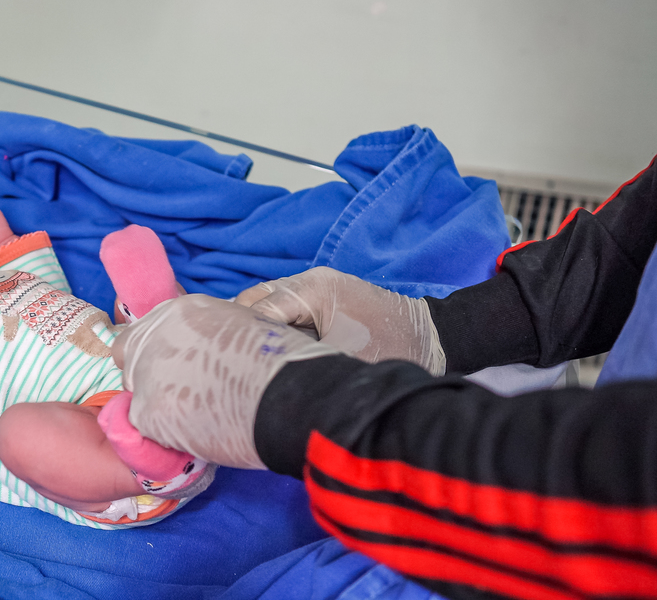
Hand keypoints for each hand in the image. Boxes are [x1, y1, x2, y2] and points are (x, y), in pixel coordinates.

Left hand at [114, 294, 338, 468]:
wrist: (289, 397)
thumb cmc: (282, 365)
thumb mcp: (241, 327)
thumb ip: (208, 335)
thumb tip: (200, 354)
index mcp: (180, 310)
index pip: (145, 332)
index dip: (157, 355)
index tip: (174, 372)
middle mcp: (156, 334)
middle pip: (130, 360)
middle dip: (151, 379)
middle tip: (183, 399)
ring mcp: (148, 372)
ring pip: (137, 395)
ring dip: (159, 409)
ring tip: (197, 421)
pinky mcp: (148, 410)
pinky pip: (144, 428)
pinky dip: (165, 436)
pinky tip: (194, 436)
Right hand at [235, 267, 445, 374]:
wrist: (432, 337)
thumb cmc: (394, 350)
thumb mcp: (344, 361)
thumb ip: (301, 362)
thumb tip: (261, 376)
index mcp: (314, 289)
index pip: (260, 310)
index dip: (240, 339)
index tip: (225, 366)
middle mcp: (308, 280)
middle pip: (254, 298)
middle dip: (238, 328)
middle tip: (225, 362)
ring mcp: (312, 285)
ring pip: (263, 300)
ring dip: (251, 327)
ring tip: (239, 358)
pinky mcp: (317, 297)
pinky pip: (279, 306)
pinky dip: (266, 325)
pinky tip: (261, 351)